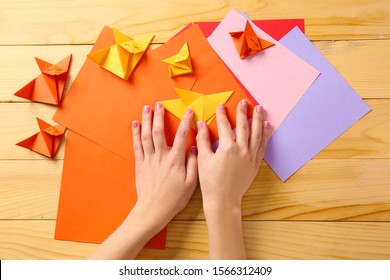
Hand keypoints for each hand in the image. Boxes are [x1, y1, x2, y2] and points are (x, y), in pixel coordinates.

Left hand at [131, 102, 197, 231]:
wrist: (153, 210)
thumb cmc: (174, 199)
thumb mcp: (191, 184)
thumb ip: (193, 164)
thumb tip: (194, 148)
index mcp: (175, 160)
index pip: (182, 135)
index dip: (186, 121)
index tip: (189, 110)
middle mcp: (161, 156)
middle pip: (160, 131)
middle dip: (159, 116)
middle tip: (159, 104)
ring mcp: (149, 159)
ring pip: (146, 135)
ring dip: (146, 120)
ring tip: (146, 108)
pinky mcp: (140, 164)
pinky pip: (137, 145)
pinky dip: (135, 134)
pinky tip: (135, 124)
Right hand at [196, 99, 269, 258]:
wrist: (223, 200)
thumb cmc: (210, 181)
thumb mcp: (203, 159)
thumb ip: (203, 140)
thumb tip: (200, 124)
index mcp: (227, 147)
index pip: (224, 126)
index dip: (222, 115)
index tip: (221, 106)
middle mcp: (241, 149)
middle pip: (243, 126)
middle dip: (243, 112)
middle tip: (244, 102)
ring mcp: (251, 156)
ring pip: (256, 134)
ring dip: (258, 120)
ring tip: (259, 108)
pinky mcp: (255, 164)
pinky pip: (262, 146)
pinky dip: (265, 135)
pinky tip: (266, 126)